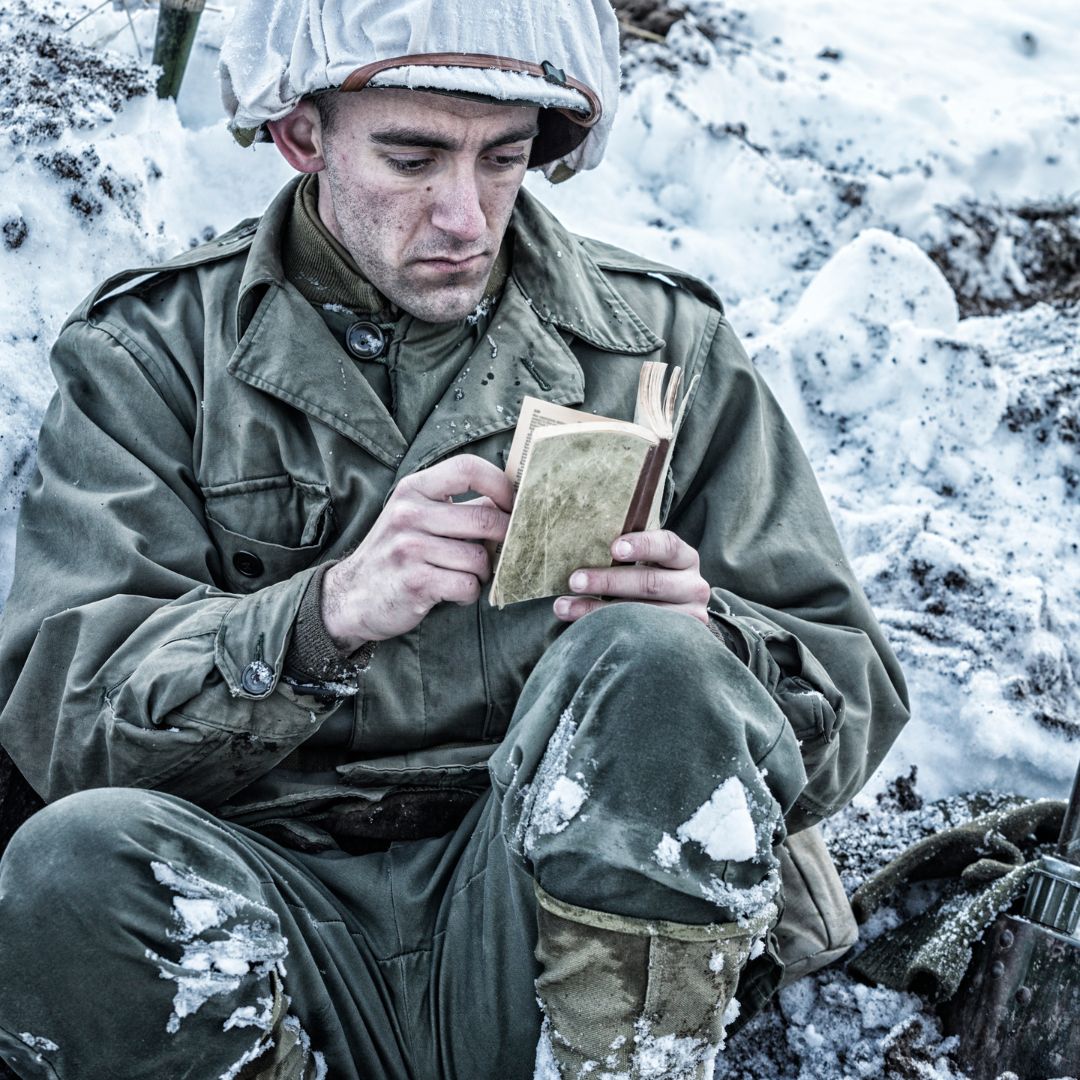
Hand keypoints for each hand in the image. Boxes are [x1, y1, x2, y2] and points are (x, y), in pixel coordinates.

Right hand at [322, 455, 512, 649]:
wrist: (351, 596)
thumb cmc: (394, 553)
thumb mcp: (414, 517)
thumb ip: (456, 507)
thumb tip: (510, 504)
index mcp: (413, 489)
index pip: (468, 468)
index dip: (500, 484)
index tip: (512, 504)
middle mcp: (409, 514)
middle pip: (485, 519)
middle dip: (504, 538)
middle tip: (502, 550)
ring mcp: (410, 548)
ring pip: (479, 558)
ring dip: (483, 573)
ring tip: (466, 575)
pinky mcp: (415, 582)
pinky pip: (467, 586)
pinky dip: (469, 593)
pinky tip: (453, 592)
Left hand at [553, 530, 710, 624]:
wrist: (680, 620)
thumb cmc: (652, 581)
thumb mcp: (650, 564)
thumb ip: (627, 556)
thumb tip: (583, 547)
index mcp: (684, 559)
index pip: (667, 546)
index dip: (642, 545)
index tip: (614, 548)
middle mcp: (693, 587)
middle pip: (650, 583)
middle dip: (608, 582)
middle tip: (574, 581)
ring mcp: (690, 618)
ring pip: (641, 614)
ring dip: (597, 610)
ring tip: (564, 607)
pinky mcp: (678, 643)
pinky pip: (640, 638)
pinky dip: (608, 632)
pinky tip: (583, 629)